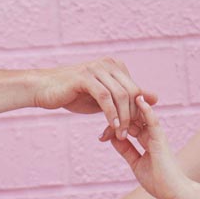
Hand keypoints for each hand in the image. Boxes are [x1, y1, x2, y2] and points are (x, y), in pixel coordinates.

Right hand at [33, 58, 157, 139]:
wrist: (44, 89)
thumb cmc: (73, 94)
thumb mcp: (105, 98)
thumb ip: (128, 97)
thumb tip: (155, 98)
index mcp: (115, 66)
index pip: (136, 90)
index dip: (137, 111)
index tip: (133, 130)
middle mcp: (109, 64)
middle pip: (132, 92)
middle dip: (132, 116)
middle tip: (129, 134)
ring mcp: (97, 68)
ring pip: (120, 95)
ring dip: (122, 118)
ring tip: (120, 134)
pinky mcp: (86, 77)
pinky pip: (105, 97)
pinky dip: (111, 114)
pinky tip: (112, 127)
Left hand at [105, 97, 190, 198]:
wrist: (173, 193)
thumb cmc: (158, 181)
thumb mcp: (136, 163)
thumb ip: (126, 150)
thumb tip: (113, 138)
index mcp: (146, 141)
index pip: (130, 125)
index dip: (116, 123)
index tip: (102, 130)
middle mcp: (152, 135)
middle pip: (133, 117)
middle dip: (118, 114)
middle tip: (103, 109)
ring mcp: (157, 136)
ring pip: (142, 115)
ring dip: (130, 106)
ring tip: (118, 93)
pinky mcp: (161, 139)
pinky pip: (153, 121)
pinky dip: (146, 110)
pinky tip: (138, 100)